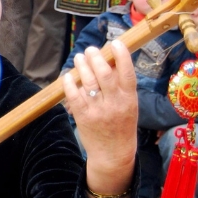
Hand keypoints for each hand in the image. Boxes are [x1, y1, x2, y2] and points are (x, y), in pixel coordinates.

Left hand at [62, 40, 136, 197]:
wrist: (113, 154)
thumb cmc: (122, 125)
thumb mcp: (129, 105)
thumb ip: (121, 85)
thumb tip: (110, 60)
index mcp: (129, 99)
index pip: (128, 72)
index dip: (121, 55)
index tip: (114, 43)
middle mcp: (115, 103)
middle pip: (104, 73)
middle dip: (96, 57)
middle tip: (90, 50)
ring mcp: (98, 110)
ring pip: (88, 81)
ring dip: (82, 65)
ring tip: (79, 57)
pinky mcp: (83, 116)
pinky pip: (74, 95)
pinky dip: (70, 82)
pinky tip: (68, 75)